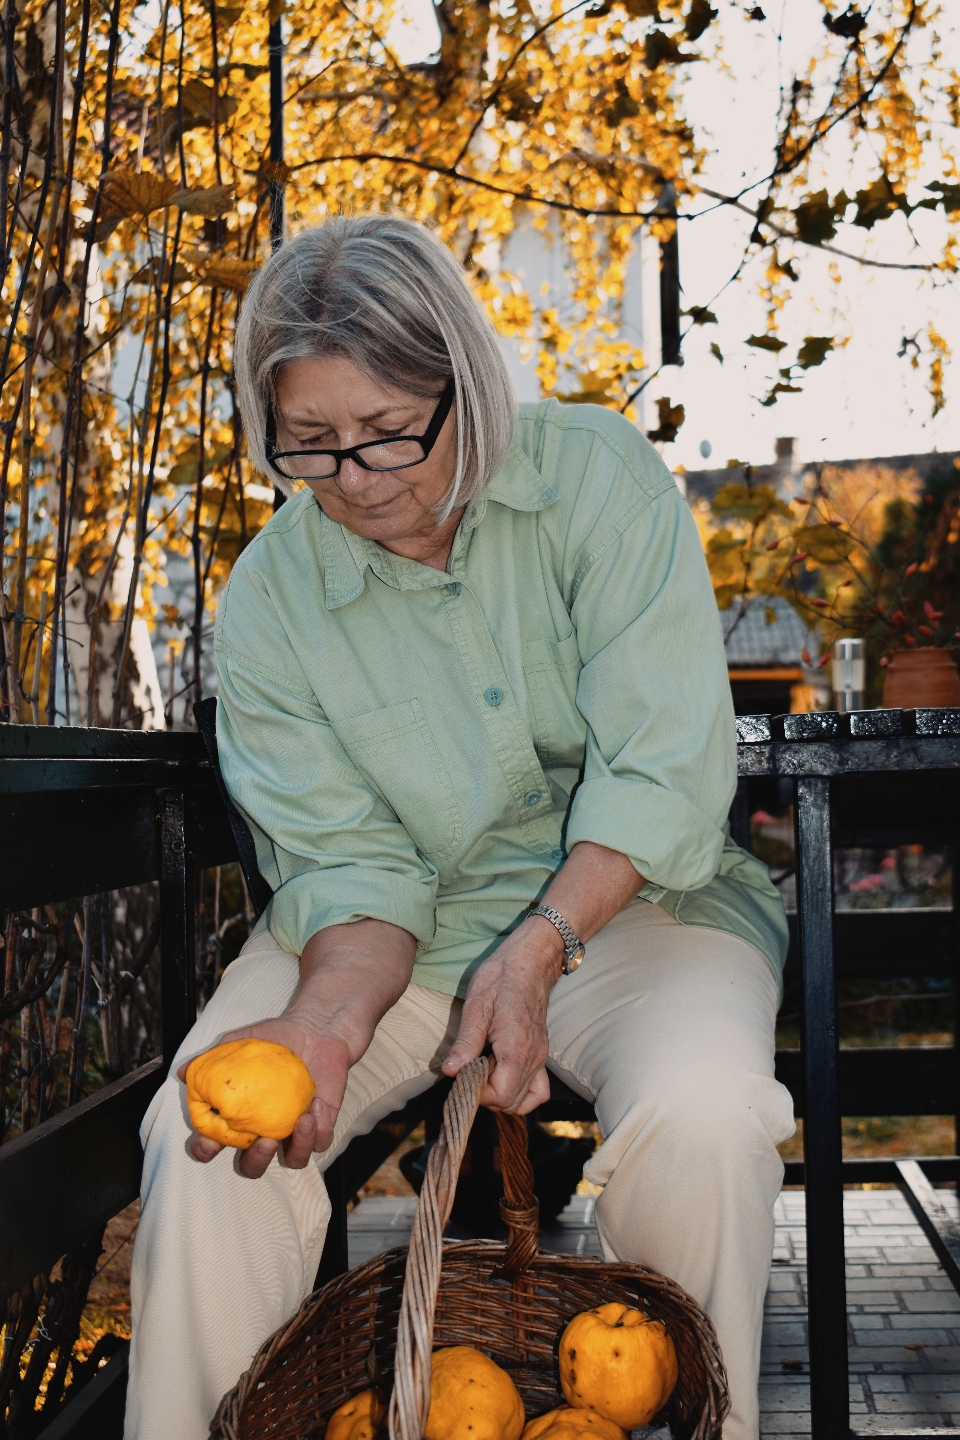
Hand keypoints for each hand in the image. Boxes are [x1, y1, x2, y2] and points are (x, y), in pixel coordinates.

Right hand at [178, 916, 418, 1179]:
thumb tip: (182, 1072)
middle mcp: (264, 1132)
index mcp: (239, 1119)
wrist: (313, 1028)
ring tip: (300, 1121)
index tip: (207, 1142)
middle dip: (255, 1162)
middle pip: (252, 1167)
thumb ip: (210, 1058)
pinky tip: (315, 1104)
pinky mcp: (322, 1125)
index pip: (214, 1145)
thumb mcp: (237, 1044)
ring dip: (297, 1149)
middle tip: (263, 1141)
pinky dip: (319, 1130)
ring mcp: (293, 1132)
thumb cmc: (272, 1040)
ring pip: (293, 1161)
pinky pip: (321, 1141)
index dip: (205, 1150)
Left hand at [440, 917, 563, 1112]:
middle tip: (468, 1074)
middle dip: (486, 1097)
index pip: (500, 1095)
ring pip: (525, 1100)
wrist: (532, 959)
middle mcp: (533, 1056)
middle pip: (511, 1102)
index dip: (477, 1094)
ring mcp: (541, 1056)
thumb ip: (465, 1042)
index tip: (462, 1076)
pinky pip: (538, 1089)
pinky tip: (503, 1077)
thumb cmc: (501, 977)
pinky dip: (522, 1093)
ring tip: (483, 1076)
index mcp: (515, 1047)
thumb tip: (450, 1071)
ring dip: (502, 1097)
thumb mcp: (476, 1005)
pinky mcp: (542, 1052)